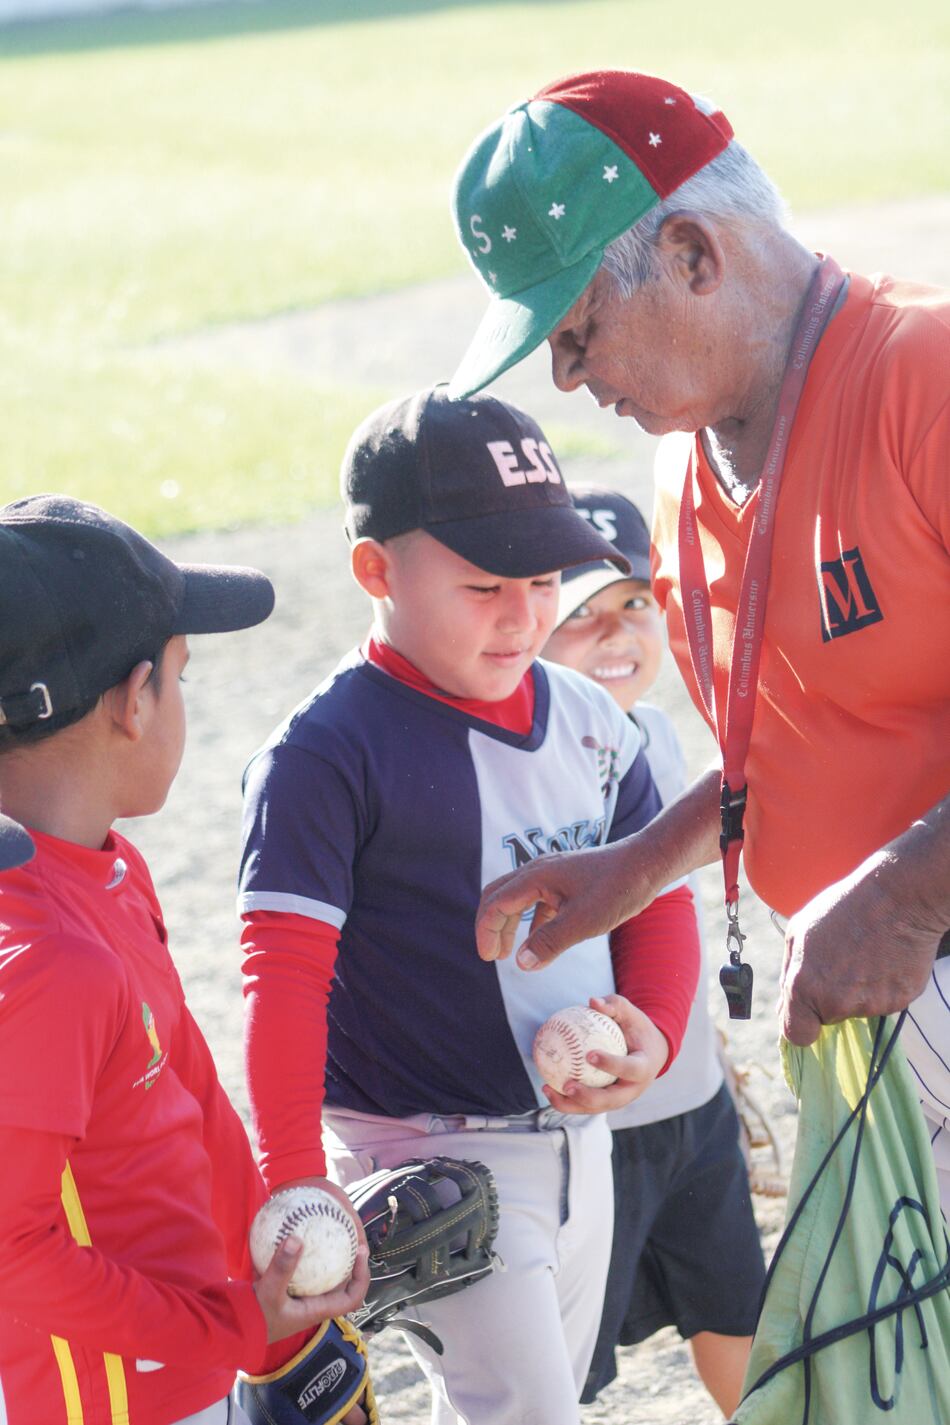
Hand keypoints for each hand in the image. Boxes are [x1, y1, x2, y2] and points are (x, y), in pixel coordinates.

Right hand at [251, 1233, 369, 1344]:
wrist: (230, 1329)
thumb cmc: (254, 1319)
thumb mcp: (269, 1293)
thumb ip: (281, 1268)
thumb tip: (297, 1239)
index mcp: (316, 1310)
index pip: (352, 1297)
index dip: (362, 1276)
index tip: (361, 1252)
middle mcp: (311, 1304)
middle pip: (341, 1284)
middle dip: (348, 1261)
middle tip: (348, 1235)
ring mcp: (298, 1298)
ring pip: (322, 1277)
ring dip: (328, 1258)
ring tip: (328, 1232)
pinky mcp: (284, 1291)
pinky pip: (302, 1272)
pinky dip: (303, 1257)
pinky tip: (297, 1237)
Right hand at [476, 840, 656, 970]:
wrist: (648, 864)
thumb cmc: (618, 888)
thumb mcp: (583, 921)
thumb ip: (550, 942)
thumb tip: (520, 963)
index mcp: (536, 876)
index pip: (496, 903)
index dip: (487, 931)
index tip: (488, 958)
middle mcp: (539, 870)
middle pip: (499, 896)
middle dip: (491, 926)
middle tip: (491, 955)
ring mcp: (553, 874)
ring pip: (518, 898)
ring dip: (509, 924)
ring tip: (508, 953)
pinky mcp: (566, 880)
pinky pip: (538, 901)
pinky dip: (531, 922)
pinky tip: (537, 942)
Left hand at [540, 995, 669, 1114]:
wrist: (651, 1052)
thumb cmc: (637, 1028)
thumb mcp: (630, 1013)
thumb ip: (614, 1005)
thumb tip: (592, 1001)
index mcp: (645, 1067)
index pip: (630, 1069)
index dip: (611, 1065)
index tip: (589, 1055)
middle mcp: (634, 1089)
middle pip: (611, 1100)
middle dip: (588, 1097)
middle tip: (566, 1085)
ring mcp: (621, 1099)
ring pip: (595, 1108)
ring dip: (570, 1104)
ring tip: (547, 1089)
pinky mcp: (609, 1103)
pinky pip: (586, 1105)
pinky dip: (567, 1100)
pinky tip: (547, 1087)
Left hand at [780, 852, 942, 1045]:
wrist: (896, 899)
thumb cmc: (842, 909)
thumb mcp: (798, 933)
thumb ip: (788, 974)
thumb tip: (785, 1005)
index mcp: (804, 987)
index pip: (796, 1035)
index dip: (800, 1025)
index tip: (807, 1014)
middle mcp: (836, 1002)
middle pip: (828, 1018)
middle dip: (830, 997)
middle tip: (842, 963)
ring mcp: (870, 1005)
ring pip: (857, 1009)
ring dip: (858, 990)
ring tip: (864, 955)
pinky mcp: (898, 1002)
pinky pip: (884, 1002)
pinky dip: (882, 987)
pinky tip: (883, 959)